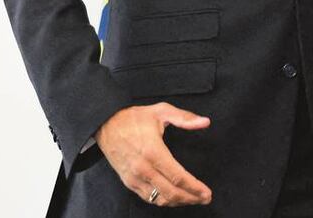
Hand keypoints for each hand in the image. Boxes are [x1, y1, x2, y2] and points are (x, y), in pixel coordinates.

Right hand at [95, 102, 212, 206]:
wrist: (106, 124)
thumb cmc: (134, 117)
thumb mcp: (161, 111)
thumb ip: (184, 118)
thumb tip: (205, 122)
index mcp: (153, 152)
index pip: (178, 177)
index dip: (194, 188)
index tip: (207, 193)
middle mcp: (143, 169)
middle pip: (170, 192)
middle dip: (191, 198)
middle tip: (206, 199)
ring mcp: (134, 178)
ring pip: (158, 198)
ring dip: (178, 202)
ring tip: (193, 199)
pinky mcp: (128, 182)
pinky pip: (147, 197)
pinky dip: (162, 201)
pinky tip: (174, 198)